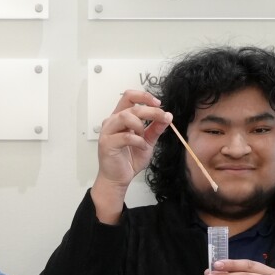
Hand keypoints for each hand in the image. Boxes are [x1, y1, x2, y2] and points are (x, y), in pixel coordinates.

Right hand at [92, 90, 171, 221]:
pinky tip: (141, 147)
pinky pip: (126, 136)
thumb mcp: (147, 141)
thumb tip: (167, 116)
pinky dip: (138, 141)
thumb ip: (156, 129)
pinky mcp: (106, 143)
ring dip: (141, 126)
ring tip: (144, 138)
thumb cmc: (128, 160)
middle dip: (151, 112)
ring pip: (126, 117)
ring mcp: (107, 132)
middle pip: (132, 107)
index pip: (129, 96)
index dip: (144, 96)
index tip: (158, 104)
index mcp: (120, 117)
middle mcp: (112, 121)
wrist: (119, 178)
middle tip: (163, 118)